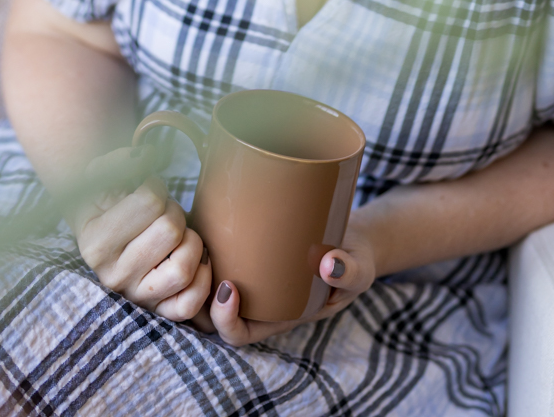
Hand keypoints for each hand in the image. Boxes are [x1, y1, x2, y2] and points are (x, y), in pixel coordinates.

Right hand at [73, 147, 211, 320]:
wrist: (103, 237)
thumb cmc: (108, 204)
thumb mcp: (102, 177)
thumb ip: (120, 161)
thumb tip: (146, 156)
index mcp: (95, 244)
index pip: (150, 201)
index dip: (156, 187)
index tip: (147, 190)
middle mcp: (113, 276)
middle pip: (171, 229)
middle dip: (173, 211)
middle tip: (163, 211)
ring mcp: (137, 297)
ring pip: (184, 267)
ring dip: (191, 241)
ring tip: (178, 234)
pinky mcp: (159, 312)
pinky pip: (190, 303)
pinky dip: (202, 278)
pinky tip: (195, 260)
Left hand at [190, 219, 376, 345]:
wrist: (351, 236)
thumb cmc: (352, 260)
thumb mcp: (358, 270)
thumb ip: (349, 272)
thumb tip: (330, 264)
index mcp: (277, 315)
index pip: (239, 334)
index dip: (225, 320)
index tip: (228, 287)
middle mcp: (257, 299)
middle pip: (209, 313)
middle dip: (196, 295)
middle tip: (203, 258)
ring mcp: (249, 274)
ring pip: (203, 286)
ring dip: (194, 271)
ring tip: (197, 238)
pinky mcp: (246, 248)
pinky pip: (214, 257)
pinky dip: (202, 245)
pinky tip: (200, 218)